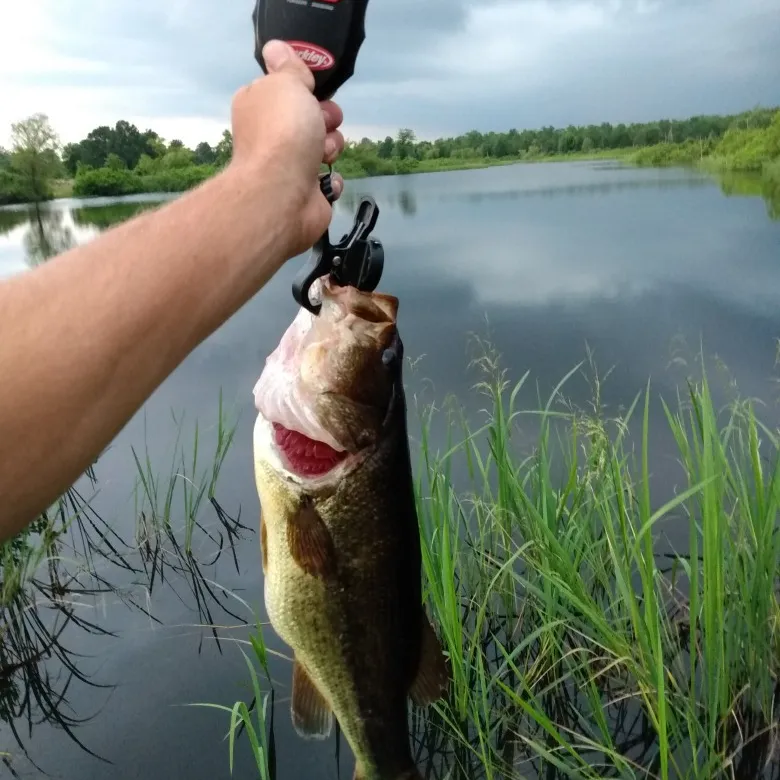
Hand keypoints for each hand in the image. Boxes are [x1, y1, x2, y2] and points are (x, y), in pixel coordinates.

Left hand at [230, 39, 345, 259]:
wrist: (283, 194)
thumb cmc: (282, 133)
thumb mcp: (286, 82)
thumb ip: (288, 66)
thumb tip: (276, 49)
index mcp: (259, 104)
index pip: (286, 88)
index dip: (304, 87)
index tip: (312, 89)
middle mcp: (270, 135)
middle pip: (311, 116)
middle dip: (325, 117)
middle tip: (322, 121)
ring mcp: (287, 165)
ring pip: (324, 146)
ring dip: (331, 146)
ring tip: (322, 153)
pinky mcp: (305, 192)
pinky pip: (328, 179)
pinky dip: (330, 179)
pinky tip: (323, 179)